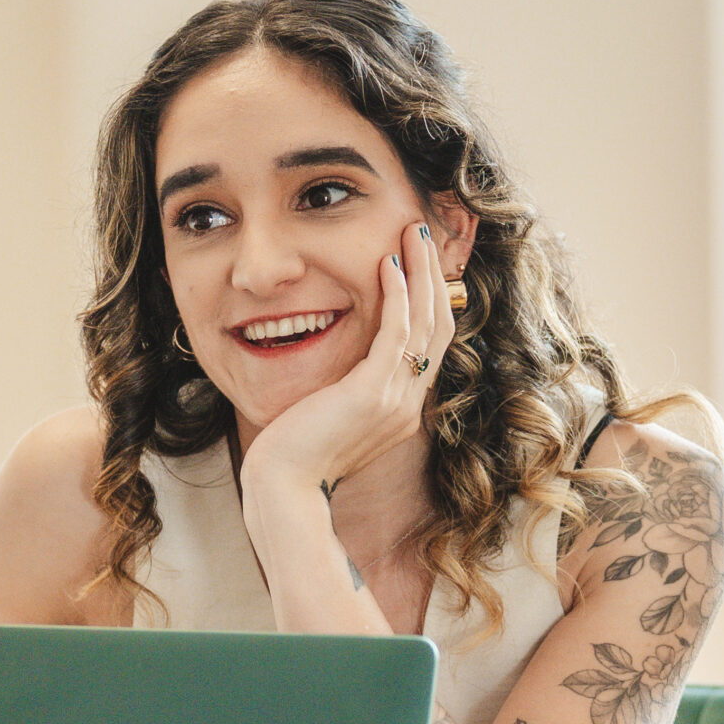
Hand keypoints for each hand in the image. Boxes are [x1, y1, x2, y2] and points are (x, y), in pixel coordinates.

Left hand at [241, 218, 450, 504]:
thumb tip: (341, 368)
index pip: (432, 345)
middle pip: (439, 327)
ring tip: (411, 233)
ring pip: (425, 324)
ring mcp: (395, 401)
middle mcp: (408, 405)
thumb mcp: (330, 418)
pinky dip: (397, 296)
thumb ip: (347, 391)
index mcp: (402, 410)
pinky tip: (387, 265)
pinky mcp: (372, 395)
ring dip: (420, 272)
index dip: (431, 299)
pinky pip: (396, 334)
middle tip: (421, 233)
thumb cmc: (293, 457)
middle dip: (433, 275)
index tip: (419, 261)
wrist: (283, 490)